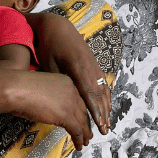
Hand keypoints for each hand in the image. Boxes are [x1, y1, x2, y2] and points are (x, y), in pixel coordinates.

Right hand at [3, 70, 95, 147]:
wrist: (15, 89)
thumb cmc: (20, 88)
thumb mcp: (41, 89)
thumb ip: (50, 97)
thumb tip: (49, 108)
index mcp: (66, 83)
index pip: (77, 100)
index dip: (80, 111)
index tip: (81, 119)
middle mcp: (71, 91)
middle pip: (82, 110)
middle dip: (86, 123)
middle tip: (88, 132)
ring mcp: (69, 103)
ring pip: (82, 121)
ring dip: (85, 133)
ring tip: (85, 142)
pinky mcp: (65, 115)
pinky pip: (76, 130)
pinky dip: (79, 139)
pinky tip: (78, 146)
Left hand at [32, 14, 111, 135]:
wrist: (57, 26)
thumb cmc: (49, 45)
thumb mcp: (49, 64)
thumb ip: (59, 82)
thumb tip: (63, 102)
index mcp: (78, 67)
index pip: (89, 94)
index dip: (95, 111)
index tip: (98, 125)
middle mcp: (90, 67)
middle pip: (99, 94)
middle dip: (103, 114)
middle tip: (105, 131)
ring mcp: (94, 65)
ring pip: (103, 89)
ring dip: (106, 107)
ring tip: (107, 123)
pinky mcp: (93, 64)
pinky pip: (102, 83)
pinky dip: (106, 96)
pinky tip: (106, 106)